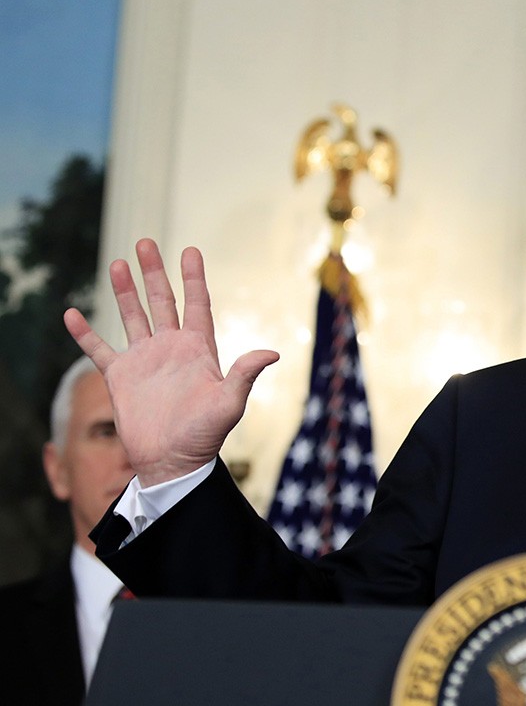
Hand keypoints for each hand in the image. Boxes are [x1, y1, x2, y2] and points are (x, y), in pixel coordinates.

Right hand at [64, 239, 278, 486]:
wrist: (173, 462)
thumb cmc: (205, 436)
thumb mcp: (229, 403)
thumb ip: (245, 374)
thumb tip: (272, 352)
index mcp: (198, 350)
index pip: (197, 304)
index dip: (193, 278)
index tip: (190, 250)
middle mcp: (170, 349)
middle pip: (162, 302)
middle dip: (154, 273)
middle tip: (146, 243)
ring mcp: (144, 361)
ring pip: (133, 316)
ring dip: (125, 292)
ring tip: (118, 263)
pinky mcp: (120, 377)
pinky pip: (98, 349)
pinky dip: (84, 333)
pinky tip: (72, 314)